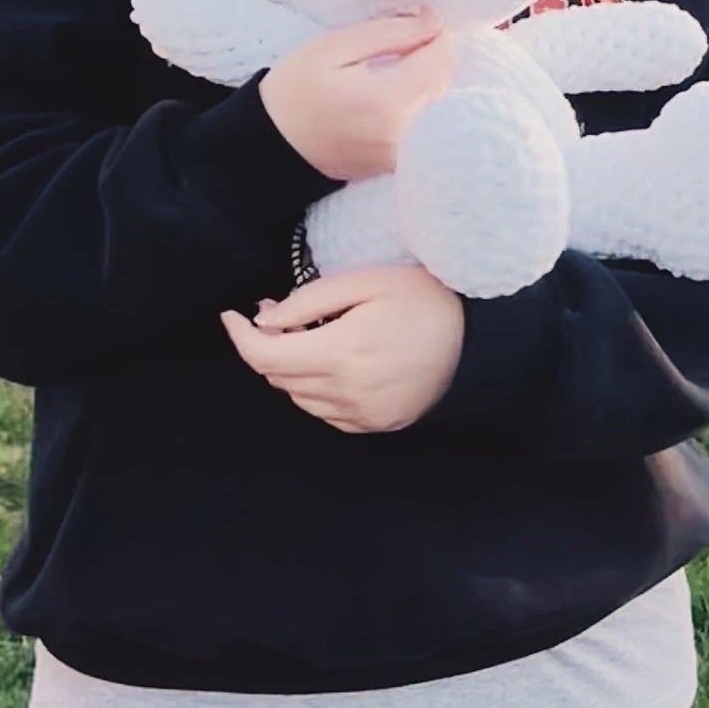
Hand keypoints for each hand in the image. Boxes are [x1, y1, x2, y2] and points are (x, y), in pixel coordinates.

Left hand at [221, 263, 465, 433]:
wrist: (476, 340)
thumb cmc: (421, 298)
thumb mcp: (366, 281)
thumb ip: (310, 300)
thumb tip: (265, 319)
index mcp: (341, 353)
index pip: (266, 357)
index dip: (240, 337)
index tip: (232, 316)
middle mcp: (346, 392)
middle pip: (278, 378)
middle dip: (266, 346)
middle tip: (278, 315)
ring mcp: (361, 415)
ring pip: (298, 397)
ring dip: (290, 368)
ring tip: (309, 334)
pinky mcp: (374, 426)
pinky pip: (324, 413)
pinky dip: (314, 389)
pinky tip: (333, 361)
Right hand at [260, 9, 453, 181]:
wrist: (270, 146)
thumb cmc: (295, 90)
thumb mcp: (333, 47)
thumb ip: (388, 33)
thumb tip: (433, 22)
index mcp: (387, 102)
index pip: (439, 59)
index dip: (436, 31)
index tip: (420, 16)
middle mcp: (402, 134)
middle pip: (444, 81)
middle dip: (434, 52)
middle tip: (408, 33)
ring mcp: (400, 154)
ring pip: (439, 103)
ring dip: (429, 75)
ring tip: (402, 58)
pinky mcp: (395, 163)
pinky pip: (425, 123)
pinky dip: (420, 99)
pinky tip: (398, 86)